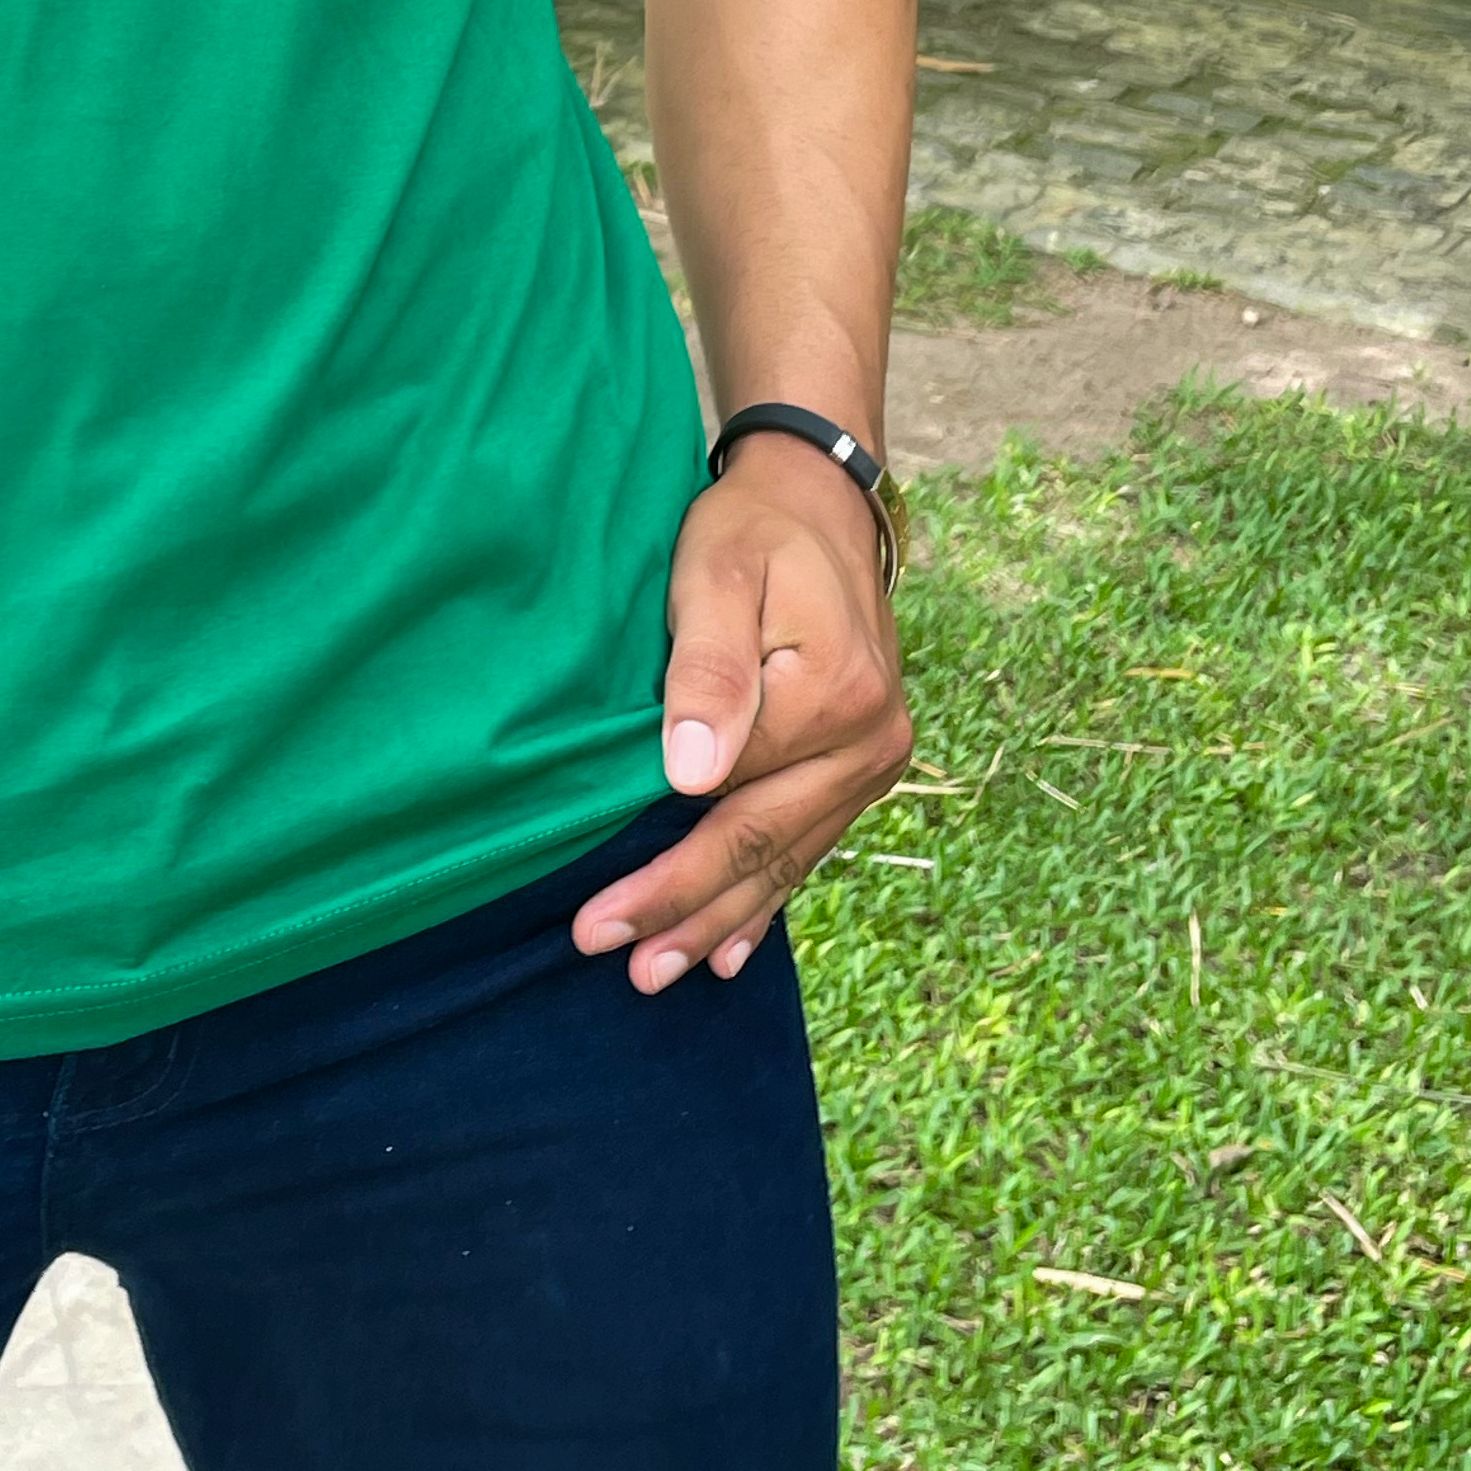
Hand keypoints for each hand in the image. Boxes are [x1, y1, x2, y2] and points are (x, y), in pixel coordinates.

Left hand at [572, 431, 909, 994]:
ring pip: (789, 859)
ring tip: (661, 971)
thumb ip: (705, 668)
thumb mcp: (715, 573)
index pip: (732, 807)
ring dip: (724, 920)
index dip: (664, 872)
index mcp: (835, 699)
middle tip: (620, 965)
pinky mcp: (864, 762)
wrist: (818, 499)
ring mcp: (875, 759)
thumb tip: (689, 776)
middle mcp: (871, 743)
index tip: (595, 917)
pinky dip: (768, 895)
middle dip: (688, 913)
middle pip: (765, 847)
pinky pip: (812, 843)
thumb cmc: (753, 528)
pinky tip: (736, 946)